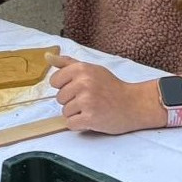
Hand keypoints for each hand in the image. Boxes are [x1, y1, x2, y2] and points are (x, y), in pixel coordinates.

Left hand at [47, 53, 161, 133]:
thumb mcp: (92, 69)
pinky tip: (92, 118)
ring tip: (93, 108)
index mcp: (82, 69)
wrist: (133, 104)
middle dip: (71, 101)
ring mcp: (87, 101)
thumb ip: (68, 63)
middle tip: (90, 99)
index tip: (79, 88)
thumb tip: (47, 56)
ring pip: (65, 112)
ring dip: (76, 114)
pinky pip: (71, 124)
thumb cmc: (111, 87)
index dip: (65, 87)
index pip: (54, 81)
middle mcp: (83, 83)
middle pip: (59, 98)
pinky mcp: (90, 118)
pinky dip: (80, 124)